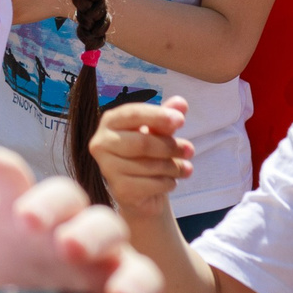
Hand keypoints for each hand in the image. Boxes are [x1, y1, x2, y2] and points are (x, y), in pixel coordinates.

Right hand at [0, 140, 246, 292]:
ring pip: (63, 198)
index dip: (133, 282)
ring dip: (49, 203)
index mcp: (120, 278)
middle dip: (92, 235)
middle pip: (102, 225)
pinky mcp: (14, 214)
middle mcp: (92, 247)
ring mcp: (54, 227)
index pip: (137, 271)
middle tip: (73, 252)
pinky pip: (10, 180)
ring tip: (31, 221)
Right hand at [88, 97, 192, 218]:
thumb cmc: (147, 154)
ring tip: (185, 168)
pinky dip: (168, 183)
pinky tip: (170, 181)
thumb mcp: (158, 132)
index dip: (157, 116)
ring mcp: (107, 168)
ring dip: (174, 167)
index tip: (181, 120)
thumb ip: (166, 118)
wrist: (140, 190)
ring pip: (150, 166)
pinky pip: (153, 184)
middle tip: (190, 150)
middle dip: (171, 147)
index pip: (132, 114)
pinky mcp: (119, 189)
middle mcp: (101, 143)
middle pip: (142, 143)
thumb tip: (181, 102)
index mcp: (110, 122)